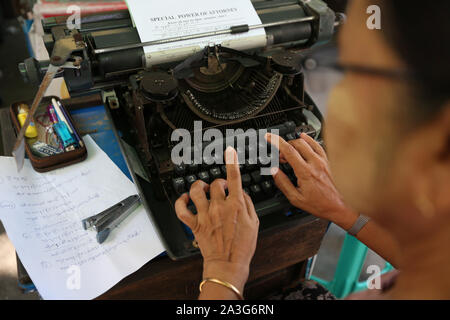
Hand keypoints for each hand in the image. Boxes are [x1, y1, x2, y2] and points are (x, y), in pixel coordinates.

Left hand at [175, 147, 258, 293]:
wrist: (228, 265)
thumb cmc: (242, 247)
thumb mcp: (254, 223)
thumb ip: (248, 204)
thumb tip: (240, 192)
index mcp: (236, 206)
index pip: (233, 178)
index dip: (231, 162)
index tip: (229, 151)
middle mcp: (219, 207)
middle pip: (214, 184)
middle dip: (218, 183)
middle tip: (221, 189)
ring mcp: (205, 215)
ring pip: (196, 190)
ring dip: (199, 187)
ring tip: (202, 190)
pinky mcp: (195, 224)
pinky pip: (182, 209)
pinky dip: (181, 201)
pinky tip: (185, 198)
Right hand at [266, 132, 357, 228]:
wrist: (339, 207)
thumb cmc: (320, 204)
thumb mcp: (296, 198)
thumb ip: (283, 183)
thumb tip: (274, 171)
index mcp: (305, 172)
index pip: (288, 150)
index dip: (276, 141)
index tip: (269, 136)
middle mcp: (315, 163)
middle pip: (296, 143)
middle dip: (284, 146)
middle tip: (280, 156)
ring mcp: (323, 160)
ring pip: (306, 142)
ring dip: (295, 143)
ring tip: (290, 151)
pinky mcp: (328, 161)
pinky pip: (317, 144)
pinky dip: (308, 139)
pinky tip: (304, 138)